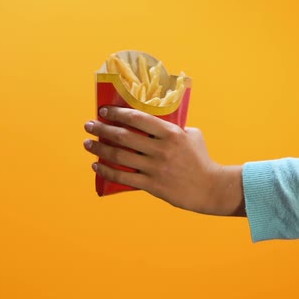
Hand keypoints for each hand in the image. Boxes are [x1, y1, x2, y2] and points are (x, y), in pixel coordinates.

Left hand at [84, 106, 245, 216]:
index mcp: (170, 133)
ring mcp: (155, 168)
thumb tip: (154, 121)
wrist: (210, 188)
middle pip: (124, 136)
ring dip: (100, 149)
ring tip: (88, 144)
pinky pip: (124, 177)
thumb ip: (173, 127)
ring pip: (120, 156)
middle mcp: (161, 149)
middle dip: (102, 129)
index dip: (117, 113)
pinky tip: (96, 165)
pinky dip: (107, 171)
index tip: (103, 110)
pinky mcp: (152, 185)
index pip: (138, 119)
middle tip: (89, 125)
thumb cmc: (201, 159)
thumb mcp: (192, 135)